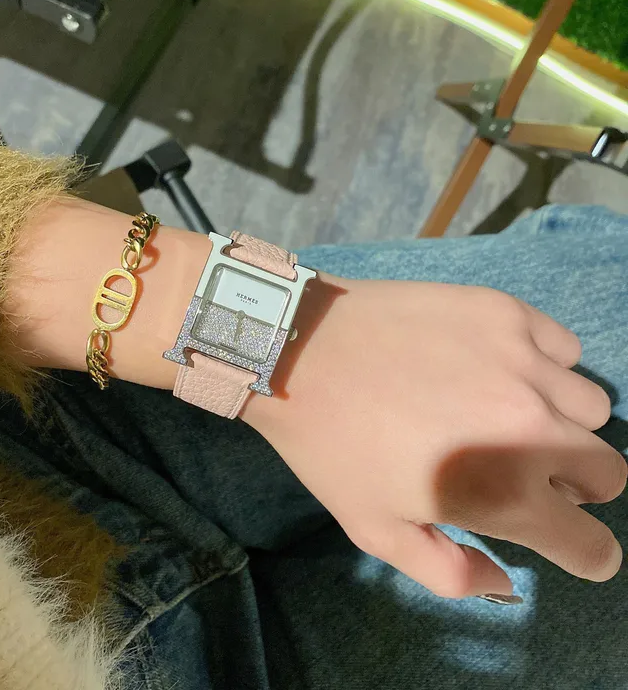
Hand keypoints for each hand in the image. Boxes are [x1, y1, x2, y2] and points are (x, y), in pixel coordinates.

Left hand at [244, 277, 625, 597]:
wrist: (299, 350)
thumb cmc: (331, 445)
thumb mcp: (375, 529)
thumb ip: (450, 572)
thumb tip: (508, 584)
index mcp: (502, 493)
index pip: (592, 545)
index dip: (584, 552)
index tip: (567, 540)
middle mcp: (531, 428)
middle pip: (610, 472)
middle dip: (575, 484)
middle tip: (520, 467)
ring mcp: (524, 361)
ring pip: (589, 407)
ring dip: (558, 419)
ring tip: (500, 409)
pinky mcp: (506, 311)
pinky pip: (562, 347)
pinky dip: (542, 363)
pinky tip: (492, 363)